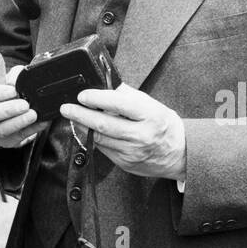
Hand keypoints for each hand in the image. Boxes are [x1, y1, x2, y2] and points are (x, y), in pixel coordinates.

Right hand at [0, 68, 48, 148]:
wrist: (18, 105)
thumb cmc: (11, 88)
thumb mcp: (12, 77)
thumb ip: (13, 77)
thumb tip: (16, 83)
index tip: (13, 91)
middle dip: (8, 110)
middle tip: (24, 105)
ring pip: (0, 130)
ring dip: (18, 122)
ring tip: (33, 114)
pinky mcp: (5, 140)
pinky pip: (16, 137)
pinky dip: (31, 129)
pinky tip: (41, 122)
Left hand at [60, 85, 185, 179]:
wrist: (180, 153)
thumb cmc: (162, 123)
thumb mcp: (150, 104)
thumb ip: (126, 94)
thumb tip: (102, 83)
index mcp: (150, 115)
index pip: (119, 104)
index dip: (97, 98)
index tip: (82, 95)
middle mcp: (141, 135)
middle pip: (104, 125)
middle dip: (80, 115)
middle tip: (66, 108)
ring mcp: (133, 152)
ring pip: (100, 139)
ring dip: (82, 127)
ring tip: (73, 117)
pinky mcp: (126, 164)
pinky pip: (103, 149)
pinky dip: (93, 138)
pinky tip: (87, 130)